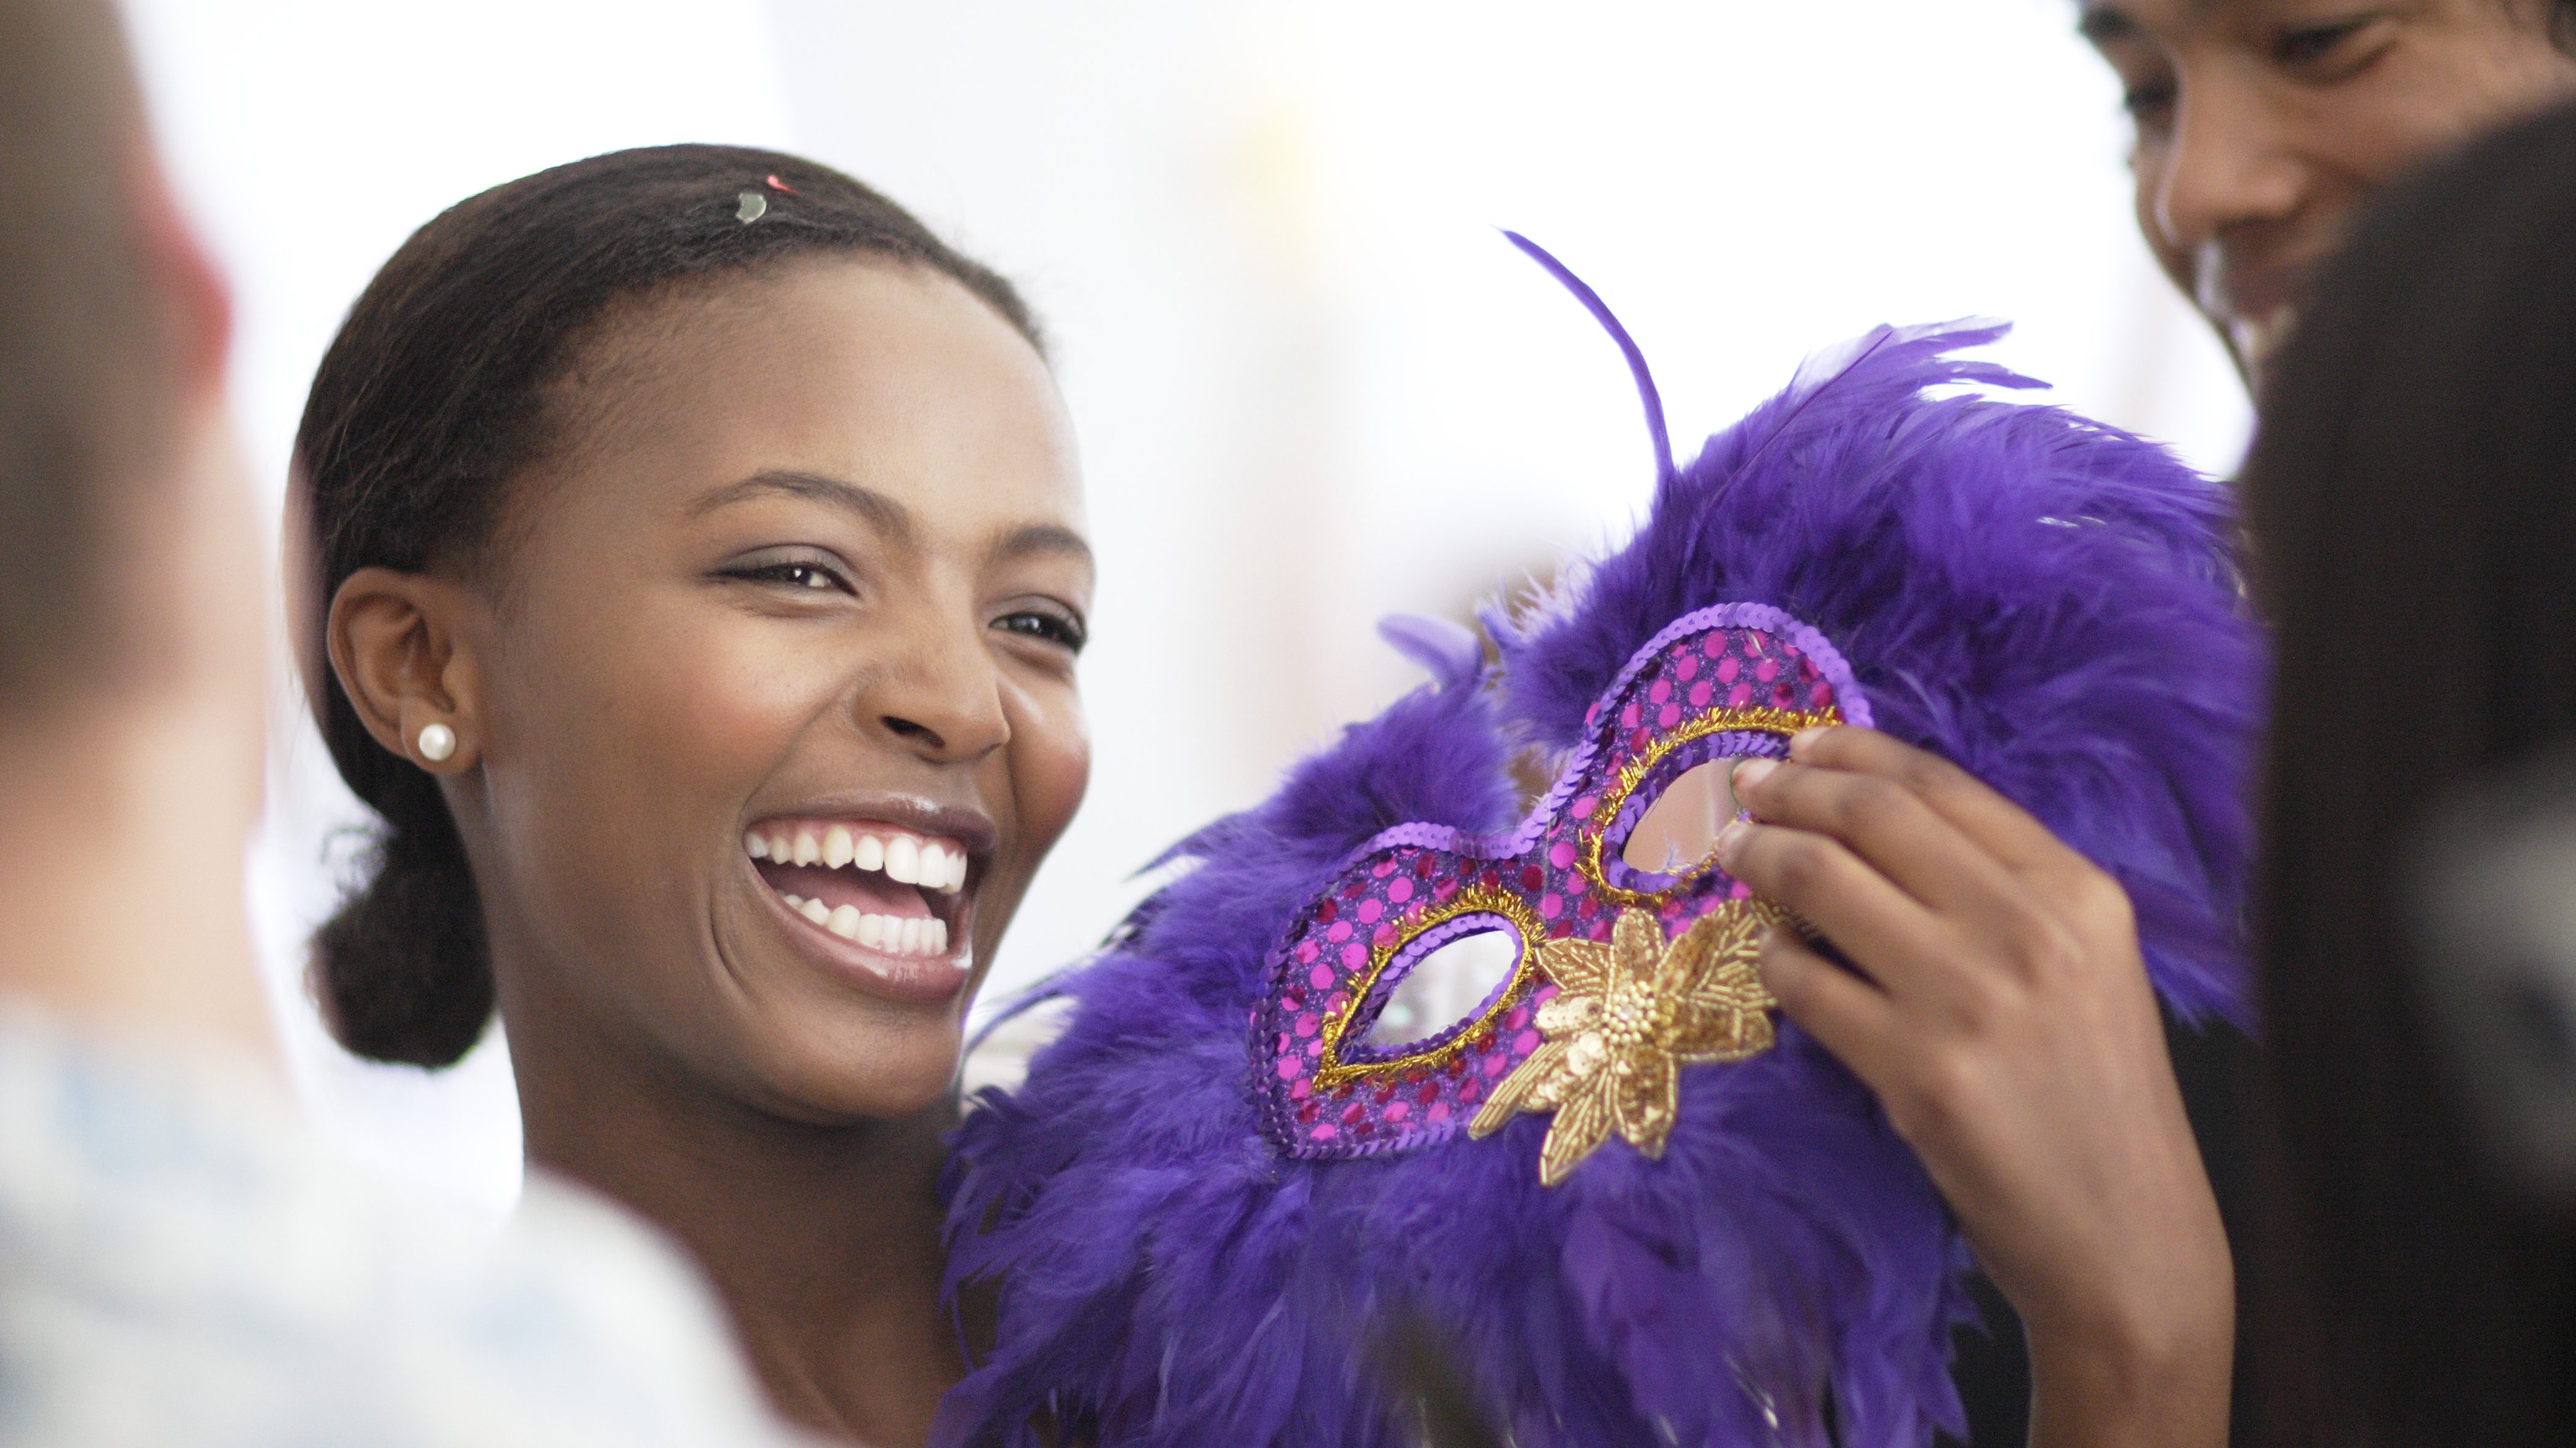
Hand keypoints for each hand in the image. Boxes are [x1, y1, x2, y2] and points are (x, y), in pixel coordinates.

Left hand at [1715, 726, 2230, 1447]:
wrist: (2128, 1238)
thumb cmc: (2096, 1099)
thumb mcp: (2084, 968)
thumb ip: (2001, 893)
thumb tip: (1872, 822)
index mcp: (2078, 891)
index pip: (1940, 786)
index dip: (1854, 753)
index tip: (1800, 749)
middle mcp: (2028, 929)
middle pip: (1869, 816)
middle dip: (1789, 793)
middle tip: (1743, 793)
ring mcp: (1969, 999)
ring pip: (1820, 883)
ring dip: (1759, 859)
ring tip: (1734, 856)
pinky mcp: (1916, 1072)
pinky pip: (1804, 984)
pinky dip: (1774, 960)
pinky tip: (1774, 963)